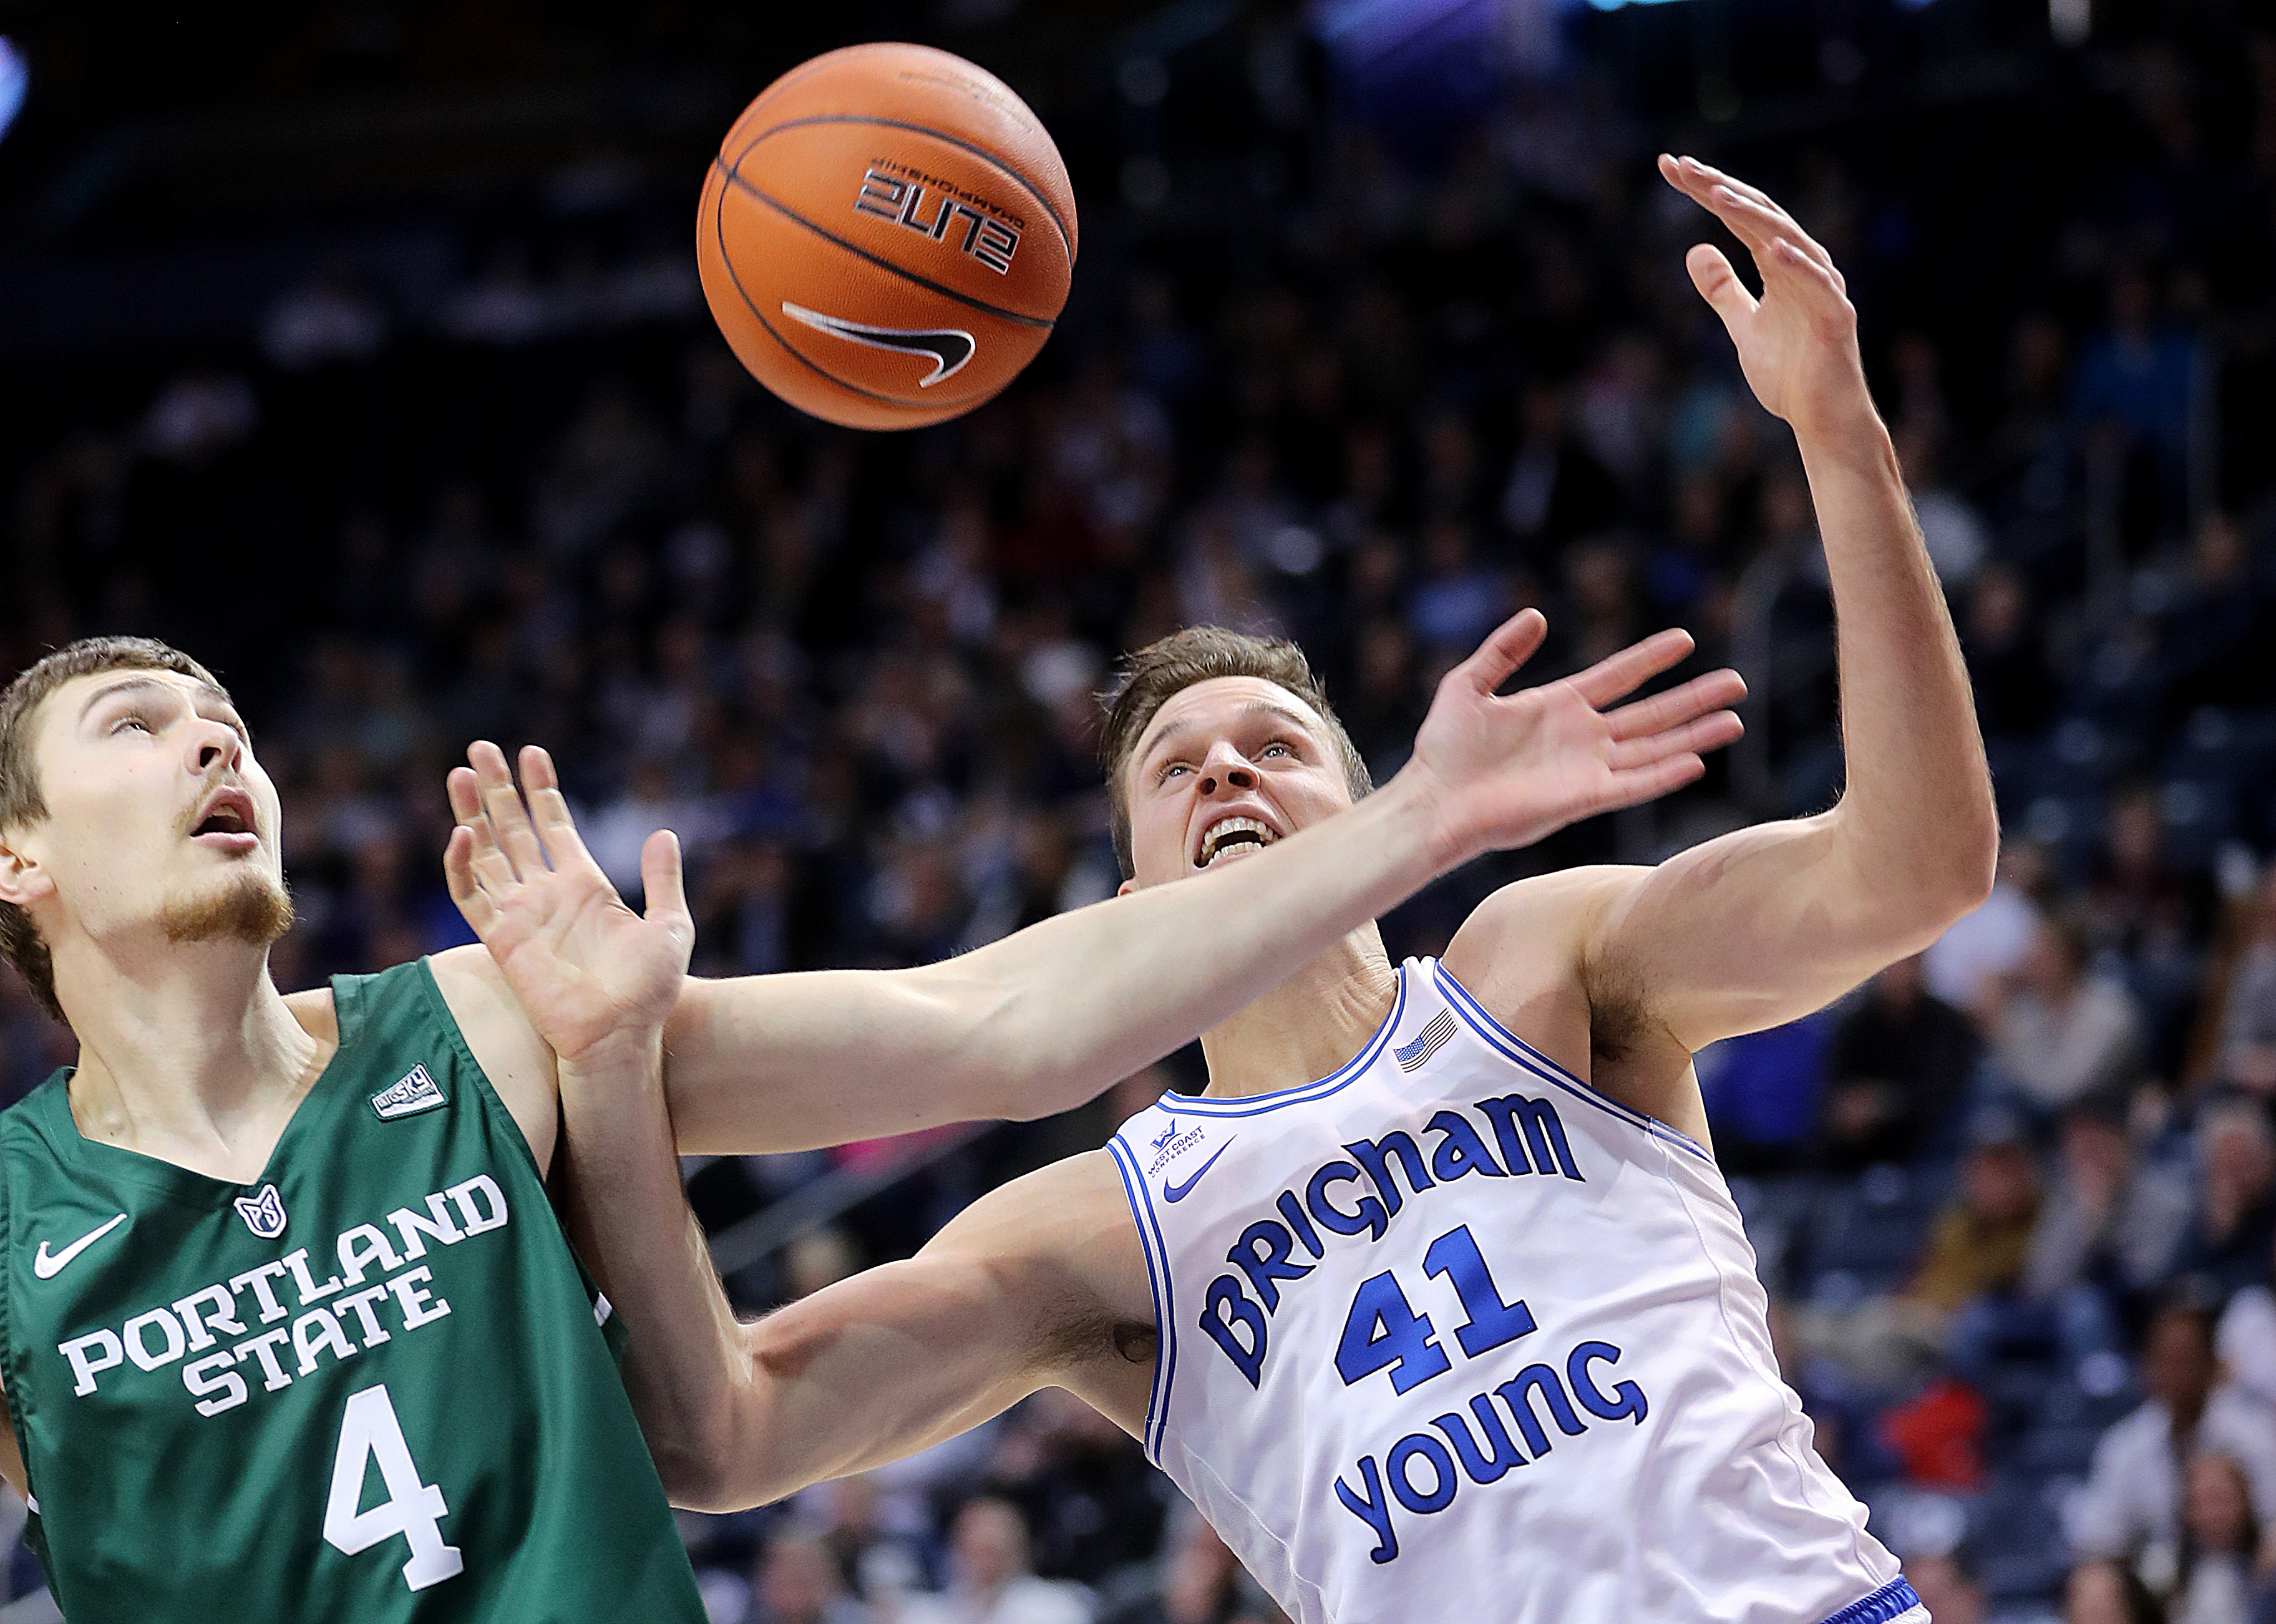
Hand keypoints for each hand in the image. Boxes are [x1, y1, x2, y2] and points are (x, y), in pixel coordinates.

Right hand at [444, 742, 693, 1066]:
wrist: (623, 1034)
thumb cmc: (650, 989)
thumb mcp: (670, 925)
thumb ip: (663, 879)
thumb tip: (663, 832)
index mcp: (585, 884)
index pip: (555, 824)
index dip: (541, 789)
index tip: (531, 753)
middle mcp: (547, 893)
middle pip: (513, 828)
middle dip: (497, 789)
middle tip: (481, 747)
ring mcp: (521, 914)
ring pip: (486, 853)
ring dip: (471, 813)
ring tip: (461, 772)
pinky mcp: (502, 939)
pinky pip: (472, 897)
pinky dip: (462, 866)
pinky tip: (463, 834)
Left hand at [1400, 609, 1744, 866]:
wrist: (1433, 800)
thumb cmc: (1444, 748)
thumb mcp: (1467, 684)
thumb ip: (1501, 651)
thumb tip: (1537, 616)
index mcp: (1559, 706)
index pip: (1617, 676)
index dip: (1650, 658)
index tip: (1684, 638)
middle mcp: (1582, 737)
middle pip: (1650, 714)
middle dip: (1693, 698)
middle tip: (1736, 682)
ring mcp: (1586, 769)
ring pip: (1653, 749)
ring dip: (1693, 736)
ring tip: (1734, 721)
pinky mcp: (1582, 799)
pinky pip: (1633, 786)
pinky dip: (1663, 775)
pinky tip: (1696, 762)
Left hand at [1659, 154, 1874, 443]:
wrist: (1821, 420)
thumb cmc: (1789, 374)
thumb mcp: (1742, 326)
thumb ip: (1722, 289)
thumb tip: (1695, 248)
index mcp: (1780, 265)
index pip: (1738, 217)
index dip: (1705, 190)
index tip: (1669, 168)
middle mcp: (1803, 266)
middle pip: (1759, 216)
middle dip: (1719, 189)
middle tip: (1682, 167)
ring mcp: (1822, 288)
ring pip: (1787, 239)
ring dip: (1752, 216)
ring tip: (1716, 195)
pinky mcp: (1836, 317)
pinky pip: (1818, 285)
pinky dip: (1797, 266)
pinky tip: (1772, 249)